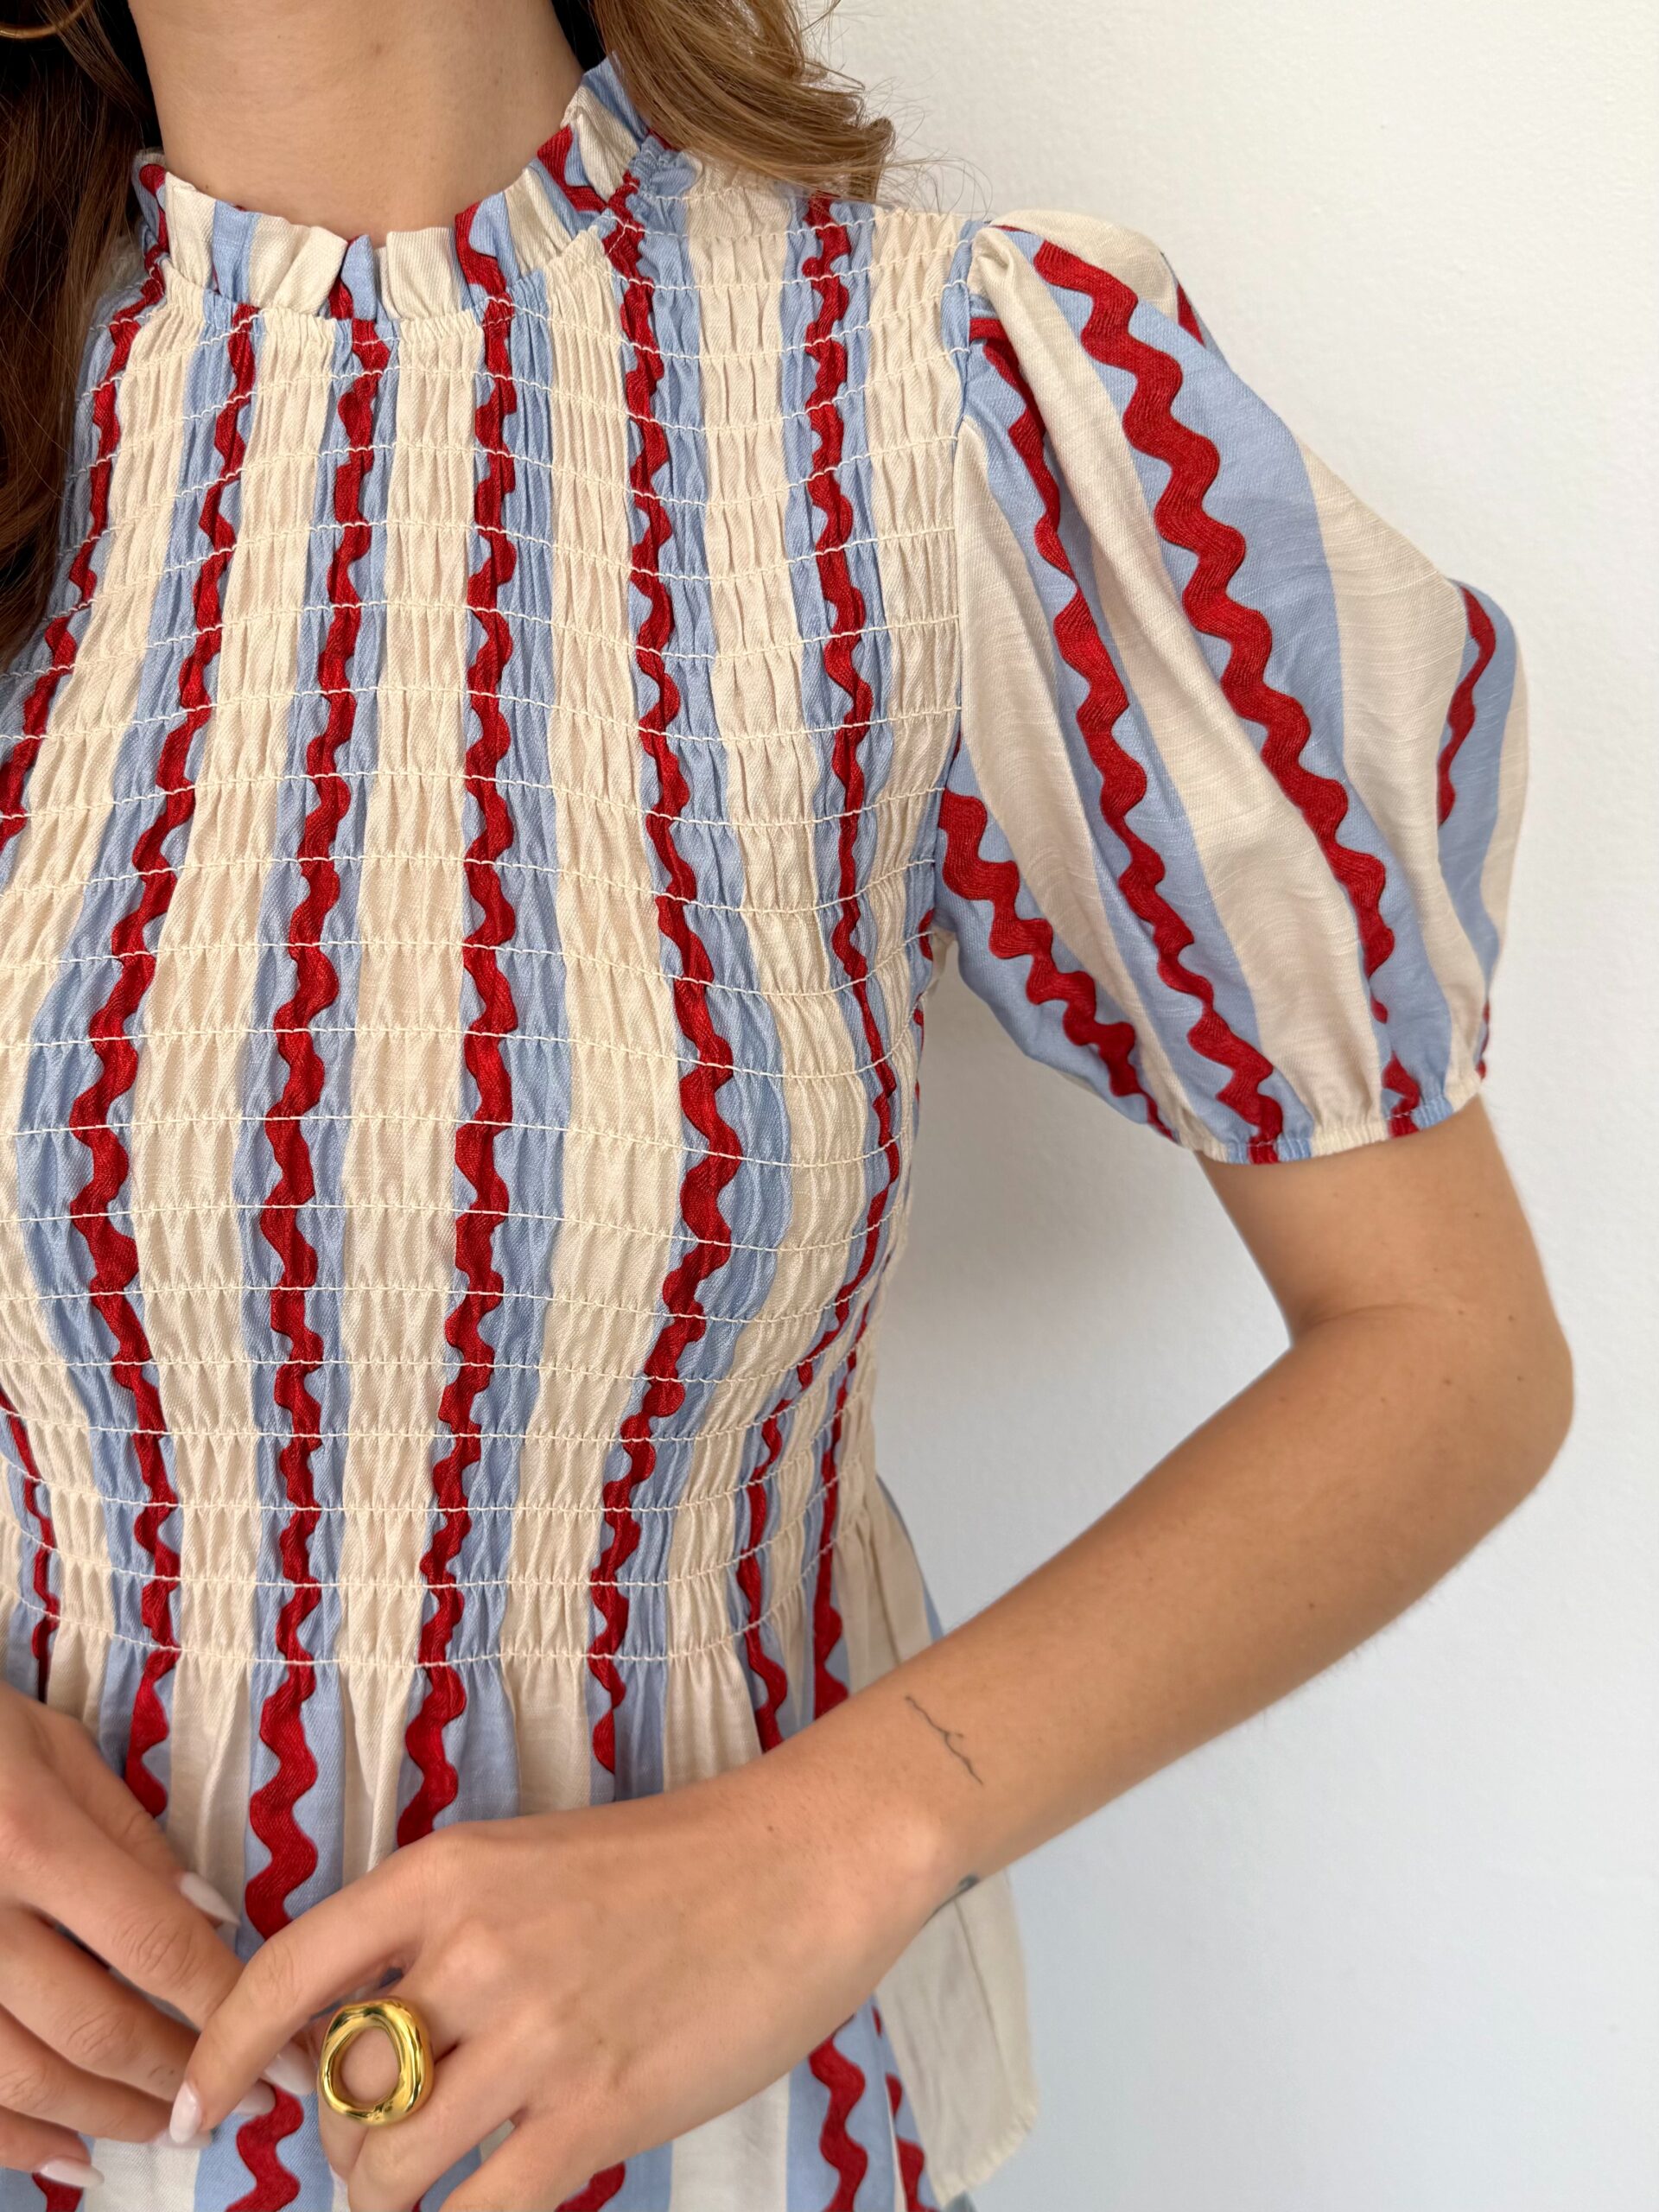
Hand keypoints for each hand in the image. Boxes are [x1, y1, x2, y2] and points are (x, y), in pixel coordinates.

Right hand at [0, 1683, 278, 2188]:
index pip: (153, 1942)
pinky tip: (71, 2156)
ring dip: (111, 2114)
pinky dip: (17, 2141)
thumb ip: (130, 1839)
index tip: (287, 2049)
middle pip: (95, 2025)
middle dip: (182, 2072)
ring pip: (25, 2077)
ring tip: (174, 2126)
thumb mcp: (54, 1751)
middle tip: (247, 2101)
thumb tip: (212, 1924)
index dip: (227, 2005)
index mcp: (29, 1838)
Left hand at [175, 1757, 947, 2210]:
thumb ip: (446, 1936)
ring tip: (437, 2173)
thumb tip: (363, 2034)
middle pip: (338, 2088)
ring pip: (387, 2163)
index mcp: (447, 1872)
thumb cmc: (676, 1862)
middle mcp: (472, 1950)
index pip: (287, 1972)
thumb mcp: (532, 1862)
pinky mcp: (593, 2112)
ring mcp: (532, 2035)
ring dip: (391, 2187)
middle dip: (343, 2135)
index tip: (192, 2111)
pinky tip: (482, 2204)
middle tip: (384, 2138)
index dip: (223, 2053)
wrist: (805, 1861)